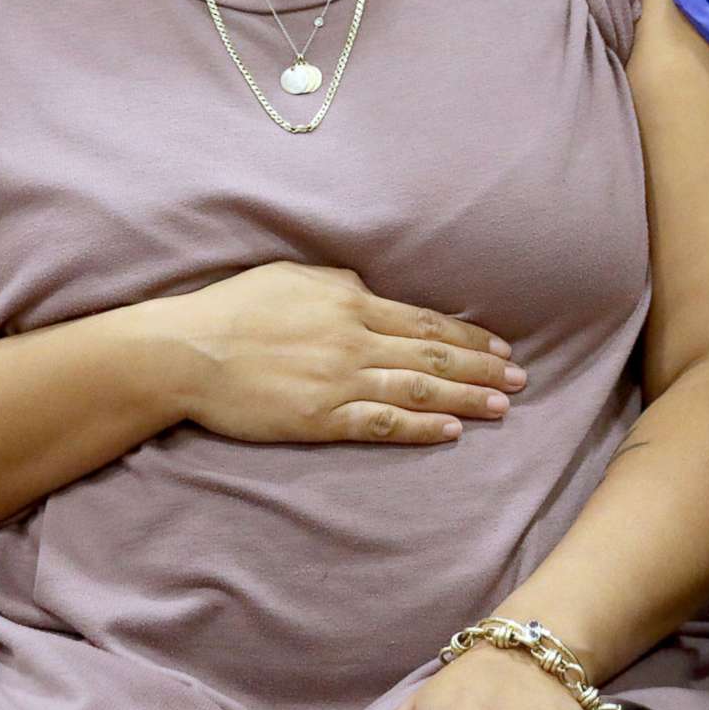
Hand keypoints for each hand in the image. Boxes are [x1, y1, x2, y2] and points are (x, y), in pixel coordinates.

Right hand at [159, 264, 523, 445]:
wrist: (186, 352)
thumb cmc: (234, 308)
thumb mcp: (292, 277)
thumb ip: (339, 286)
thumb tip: (370, 294)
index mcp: (349, 301)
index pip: (425, 321)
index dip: (469, 337)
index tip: (501, 348)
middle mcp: (353, 339)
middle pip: (433, 355)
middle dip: (483, 369)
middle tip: (522, 380)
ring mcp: (338, 380)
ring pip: (418, 390)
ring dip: (467, 398)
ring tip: (503, 407)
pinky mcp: (320, 417)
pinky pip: (382, 423)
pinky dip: (422, 428)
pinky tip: (453, 432)